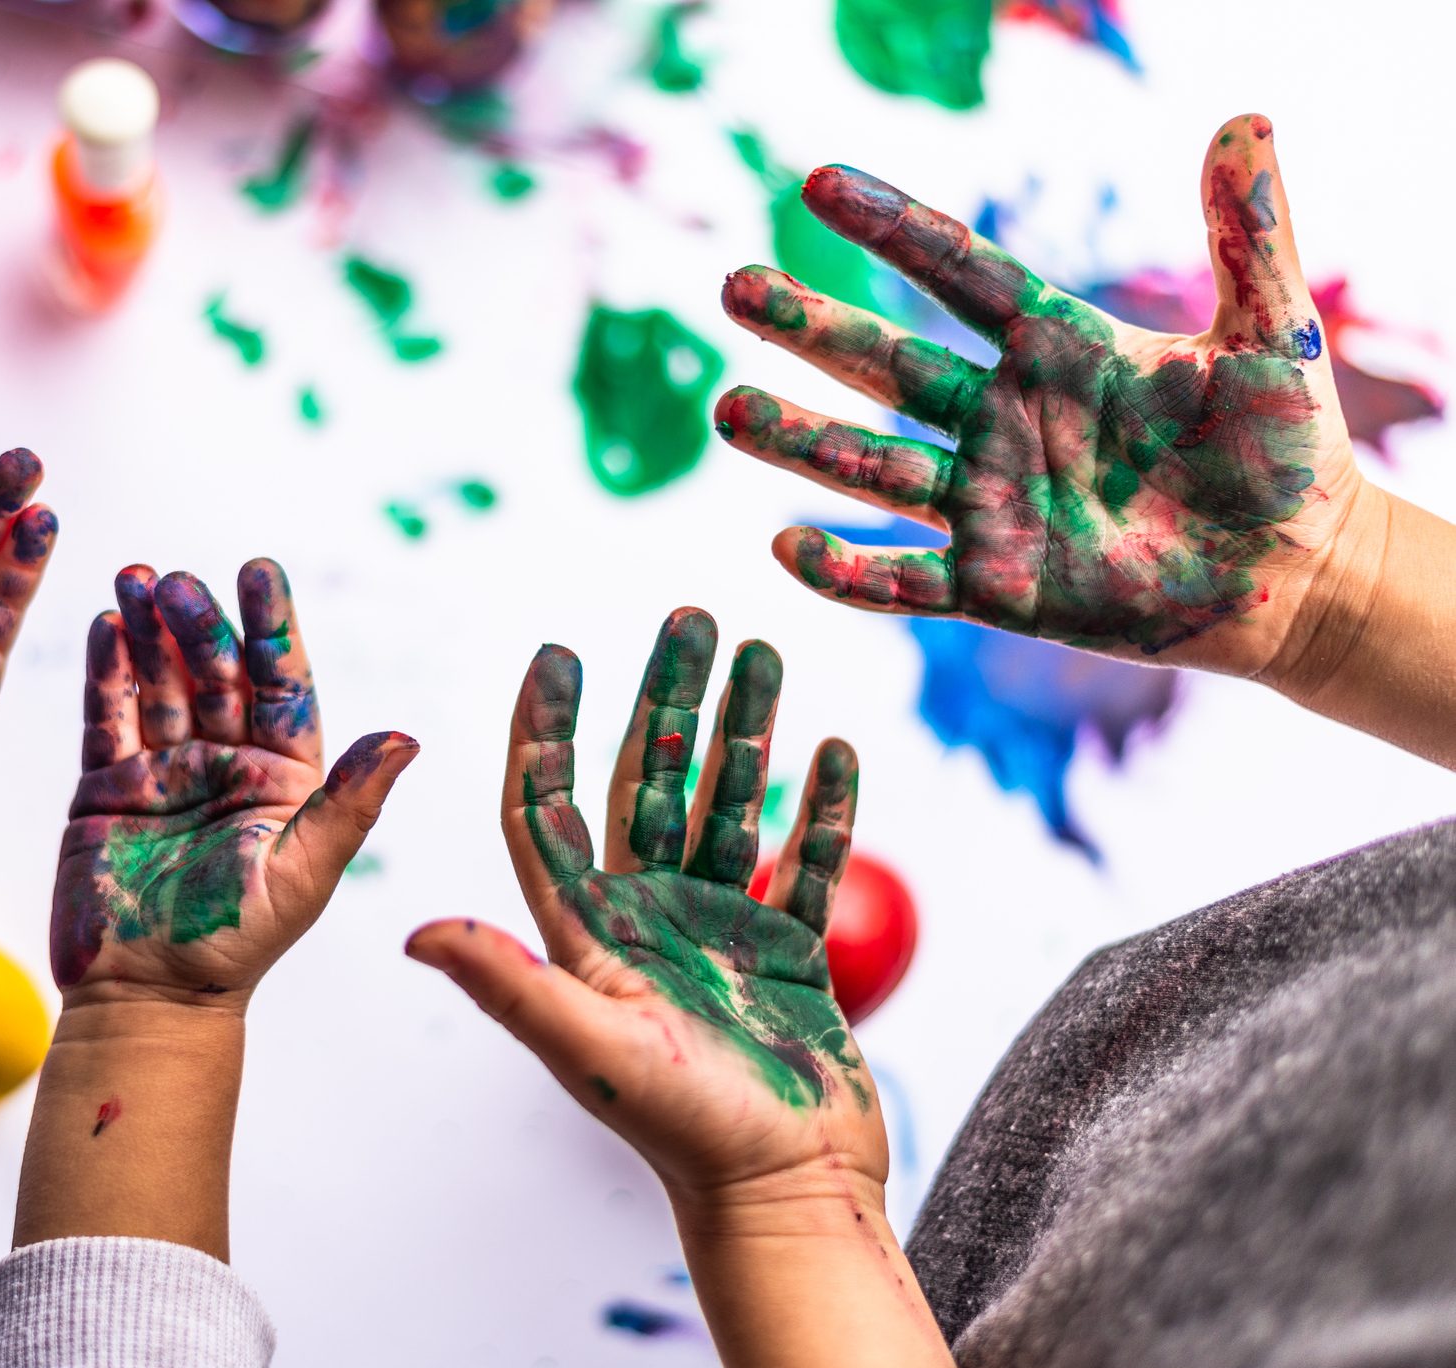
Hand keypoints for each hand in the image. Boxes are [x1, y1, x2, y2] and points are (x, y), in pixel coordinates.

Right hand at [51, 559, 417, 1008]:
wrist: (150, 997)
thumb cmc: (238, 945)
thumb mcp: (306, 871)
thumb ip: (350, 801)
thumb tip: (407, 737)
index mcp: (285, 778)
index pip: (282, 685)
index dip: (272, 628)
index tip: (260, 572)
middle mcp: (229, 765)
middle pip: (216, 674)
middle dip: (198, 624)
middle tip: (178, 582)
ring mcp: (168, 771)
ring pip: (161, 684)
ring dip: (150, 630)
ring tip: (136, 576)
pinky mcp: (112, 786)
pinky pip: (110, 716)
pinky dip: (108, 671)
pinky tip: (106, 624)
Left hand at [407, 609, 882, 1202]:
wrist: (785, 1197)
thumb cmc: (683, 1136)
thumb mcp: (591, 1050)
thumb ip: (513, 983)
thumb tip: (415, 930)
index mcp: (590, 935)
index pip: (552, 812)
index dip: (545, 732)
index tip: (553, 654)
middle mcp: (648, 920)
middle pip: (649, 784)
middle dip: (668, 698)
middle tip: (689, 617)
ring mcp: (720, 932)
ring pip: (730, 805)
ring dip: (746, 730)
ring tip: (763, 651)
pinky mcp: (786, 955)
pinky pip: (806, 862)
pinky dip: (819, 808)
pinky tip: (833, 748)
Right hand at [715, 113, 1371, 678]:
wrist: (1297, 572)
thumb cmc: (1287, 450)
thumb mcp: (1274, 335)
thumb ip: (1249, 235)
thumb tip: (1244, 121)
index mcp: (1058, 349)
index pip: (958, 275)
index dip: (893, 231)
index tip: (820, 185)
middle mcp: (1003, 418)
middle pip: (886, 365)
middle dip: (808, 328)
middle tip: (734, 285)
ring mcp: (991, 503)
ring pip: (872, 465)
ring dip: (800, 438)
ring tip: (731, 409)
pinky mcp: (997, 585)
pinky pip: (904, 580)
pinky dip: (846, 571)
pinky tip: (785, 549)